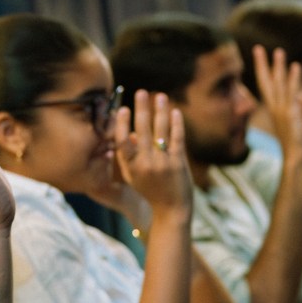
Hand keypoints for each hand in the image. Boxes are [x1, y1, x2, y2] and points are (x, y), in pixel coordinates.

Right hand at [110, 92, 191, 220]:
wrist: (171, 210)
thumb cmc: (150, 191)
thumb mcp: (133, 176)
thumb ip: (128, 156)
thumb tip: (129, 132)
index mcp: (131, 167)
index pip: (122, 141)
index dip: (121, 124)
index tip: (122, 109)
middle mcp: (146, 164)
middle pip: (142, 131)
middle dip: (142, 109)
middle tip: (141, 92)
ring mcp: (163, 163)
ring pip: (161, 131)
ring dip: (160, 111)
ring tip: (160, 95)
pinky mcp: (179, 163)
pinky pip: (177, 138)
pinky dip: (177, 124)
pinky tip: (175, 111)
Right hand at [253, 44, 301, 163]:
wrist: (295, 156)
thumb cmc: (295, 141)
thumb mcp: (296, 120)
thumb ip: (298, 107)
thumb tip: (300, 96)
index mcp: (273, 108)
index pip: (265, 85)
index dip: (262, 69)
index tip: (259, 53)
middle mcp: (275, 108)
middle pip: (267, 82)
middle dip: (263, 65)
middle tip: (258, 48)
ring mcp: (282, 111)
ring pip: (280, 86)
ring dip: (280, 69)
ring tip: (281, 53)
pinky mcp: (290, 116)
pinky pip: (292, 96)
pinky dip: (294, 84)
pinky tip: (296, 72)